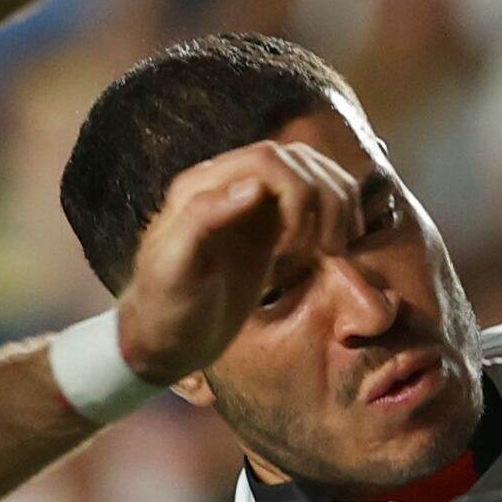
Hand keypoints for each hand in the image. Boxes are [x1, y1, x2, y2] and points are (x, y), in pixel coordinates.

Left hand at [114, 140, 359, 384]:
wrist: (166, 341)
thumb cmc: (165, 310)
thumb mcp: (173, 269)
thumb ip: (203, 218)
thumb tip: (254, 186)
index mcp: (202, 187)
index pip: (268, 160)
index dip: (296, 193)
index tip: (292, 247)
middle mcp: (229, 185)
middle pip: (297, 161)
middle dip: (323, 201)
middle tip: (327, 252)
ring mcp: (252, 204)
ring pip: (311, 175)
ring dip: (336, 206)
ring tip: (332, 251)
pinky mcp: (269, 226)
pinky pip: (313, 201)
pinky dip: (334, 218)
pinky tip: (331, 251)